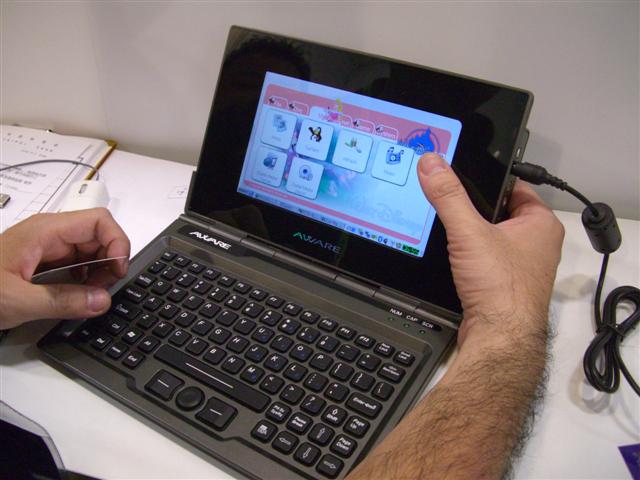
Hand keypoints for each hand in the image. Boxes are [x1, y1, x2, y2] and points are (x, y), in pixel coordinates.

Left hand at [0, 208, 130, 329]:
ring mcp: (46, 248)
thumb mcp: (15, 300)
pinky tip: (78, 295)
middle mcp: (49, 234)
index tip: (118, 272)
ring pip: (90, 250)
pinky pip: (76, 264)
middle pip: (99, 235)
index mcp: (45, 231)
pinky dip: (86, 278)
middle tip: (103, 290)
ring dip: (99, 272)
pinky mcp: (43, 263)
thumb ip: (61, 301)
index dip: (117, 242)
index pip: (99, 220)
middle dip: (110, 261)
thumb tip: (102, 301)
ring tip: (90, 296)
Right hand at [417, 153, 563, 346]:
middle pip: (500, 212)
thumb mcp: (469, 232)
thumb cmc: (501, 289)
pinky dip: (472, 257)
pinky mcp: (505, 284)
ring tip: (455, 236)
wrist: (499, 338)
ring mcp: (522, 266)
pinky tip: (458, 260)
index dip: (488, 179)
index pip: (515, 186)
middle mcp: (537, 244)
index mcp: (541, 224)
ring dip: (474, 236)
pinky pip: (488, 260)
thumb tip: (432, 165)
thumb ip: (448, 196)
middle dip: (476, 211)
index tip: (466, 174)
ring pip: (492, 238)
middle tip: (454, 206)